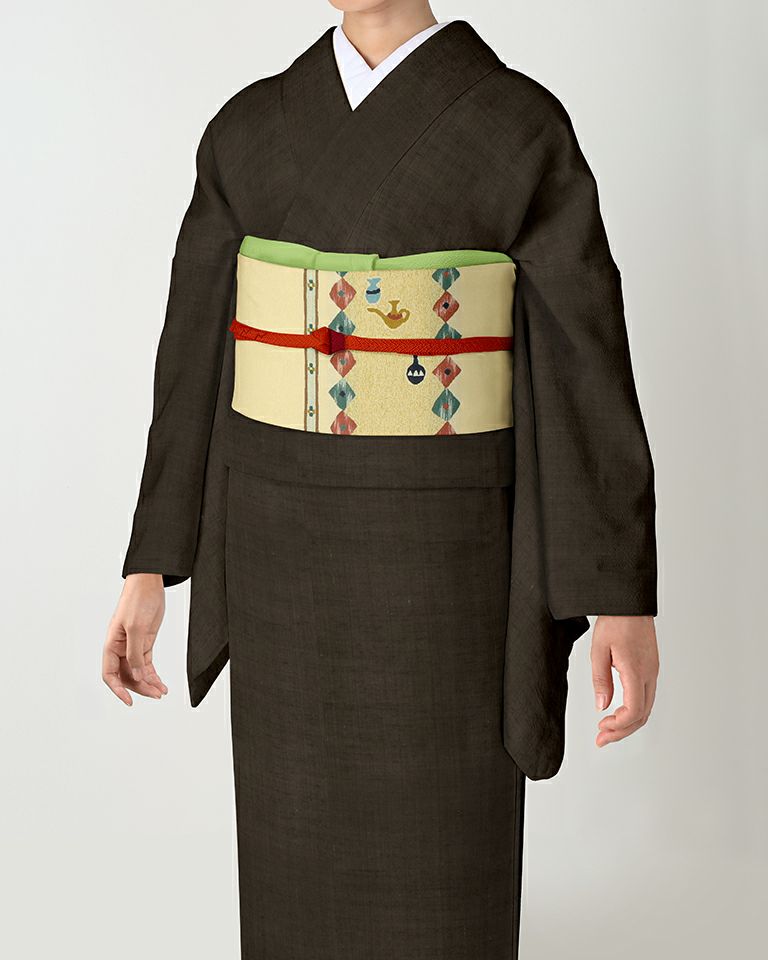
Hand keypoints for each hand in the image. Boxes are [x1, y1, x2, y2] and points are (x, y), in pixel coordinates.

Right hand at [102, 574, 168, 704]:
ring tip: (161, 691)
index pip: (110, 674)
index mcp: (111, 644)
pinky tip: (160, 682)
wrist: (149, 584)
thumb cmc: (137, 600)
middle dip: (139, 688)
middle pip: (126, 676)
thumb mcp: (136, 627)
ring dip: (148, 683)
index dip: (118, 689)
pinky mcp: (145, 642)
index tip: (129, 700)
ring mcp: (133, 646)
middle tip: (154, 695)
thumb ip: (135, 653)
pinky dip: (153, 674)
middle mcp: (120, 648)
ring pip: (137, 672)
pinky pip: (146, 664)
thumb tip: (138, 675)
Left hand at [590, 615, 657, 747]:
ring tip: (607, 728)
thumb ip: (600, 680)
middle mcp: (649, 674)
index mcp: (637, 671)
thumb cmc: (616, 621)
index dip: (619, 726)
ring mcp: (652, 671)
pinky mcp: (651, 667)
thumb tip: (602, 706)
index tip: (602, 728)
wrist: (630, 602)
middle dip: (622, 732)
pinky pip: (646, 696)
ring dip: (628, 722)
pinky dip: (634, 710)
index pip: (634, 711)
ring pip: (646, 707)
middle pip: (642, 715)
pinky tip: (619, 711)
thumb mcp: (599, 650)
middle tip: (602, 739)